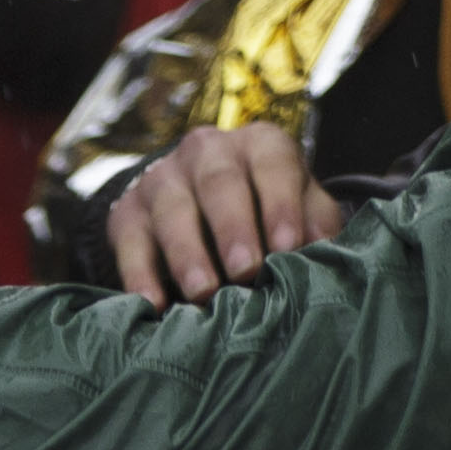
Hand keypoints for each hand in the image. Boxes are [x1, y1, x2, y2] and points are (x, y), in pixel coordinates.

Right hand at [105, 120, 334, 305]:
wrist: (198, 203)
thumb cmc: (265, 209)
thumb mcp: (299, 204)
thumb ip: (316, 222)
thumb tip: (324, 250)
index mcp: (259, 144)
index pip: (272, 164)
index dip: (281, 204)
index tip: (288, 246)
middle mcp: (207, 151)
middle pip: (219, 184)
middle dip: (233, 228)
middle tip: (246, 270)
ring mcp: (162, 179)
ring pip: (172, 210)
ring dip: (188, 254)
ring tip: (203, 292)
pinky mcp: (126, 213)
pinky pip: (130, 242)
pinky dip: (140, 274)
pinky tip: (153, 304)